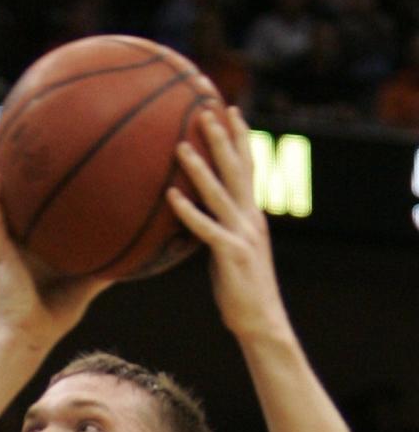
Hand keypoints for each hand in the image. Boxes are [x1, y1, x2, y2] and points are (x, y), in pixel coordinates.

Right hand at [0, 136, 111, 347]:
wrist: (28, 336)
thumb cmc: (54, 316)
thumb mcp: (88, 284)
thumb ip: (107, 266)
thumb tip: (142, 253)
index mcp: (33, 239)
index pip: (33, 199)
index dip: (35, 174)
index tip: (46, 145)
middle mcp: (15, 234)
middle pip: (10, 187)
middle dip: (10, 157)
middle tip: (16, 124)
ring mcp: (3, 240)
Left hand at [166, 107, 288, 340]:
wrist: (260, 321)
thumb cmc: (240, 290)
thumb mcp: (227, 252)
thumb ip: (215, 230)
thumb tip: (193, 217)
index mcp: (252, 216)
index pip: (247, 167)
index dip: (240, 138)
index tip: (231, 110)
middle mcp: (251, 219)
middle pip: (237, 170)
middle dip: (223, 138)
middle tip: (207, 109)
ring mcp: (243, 235)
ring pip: (219, 193)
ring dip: (200, 167)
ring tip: (181, 144)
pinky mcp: (231, 254)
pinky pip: (205, 227)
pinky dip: (187, 210)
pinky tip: (170, 195)